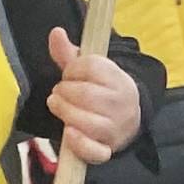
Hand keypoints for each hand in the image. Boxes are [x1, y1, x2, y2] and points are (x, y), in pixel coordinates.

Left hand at [43, 29, 141, 163]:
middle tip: (59, 93)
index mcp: (118, 78)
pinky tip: (69, 132)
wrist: (128, 119)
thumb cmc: (101, 91)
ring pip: (86, 121)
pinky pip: (94, 150)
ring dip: (64, 112)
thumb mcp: (90, 71)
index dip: (73, 69)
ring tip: (59, 107)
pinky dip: (78, 143)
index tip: (69, 74)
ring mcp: (115, 128)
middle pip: (86, 94)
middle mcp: (121, 103)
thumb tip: (56, 32)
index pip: (92, 67)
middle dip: (64, 92)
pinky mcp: (108, 149)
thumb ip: (70, 54)